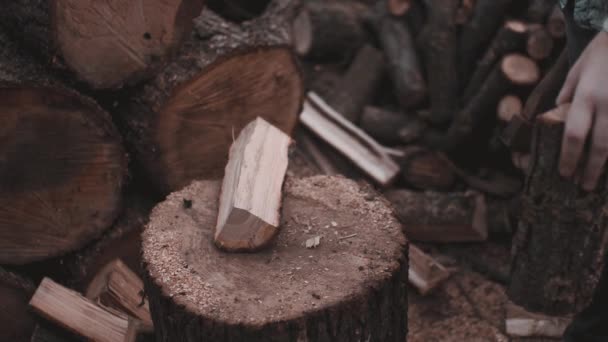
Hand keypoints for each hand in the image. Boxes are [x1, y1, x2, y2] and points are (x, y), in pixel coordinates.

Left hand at [557, 31, 607, 190]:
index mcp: (585, 97)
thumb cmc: (599, 53)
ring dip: (606, 164)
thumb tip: (557, 116)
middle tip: (583, 186)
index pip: (574, 134)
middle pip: (598, 145)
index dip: (569, 157)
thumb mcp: (575, 72)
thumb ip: (566, 96)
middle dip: (590, 169)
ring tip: (598, 180)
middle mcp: (606, 106)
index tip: (565, 173)